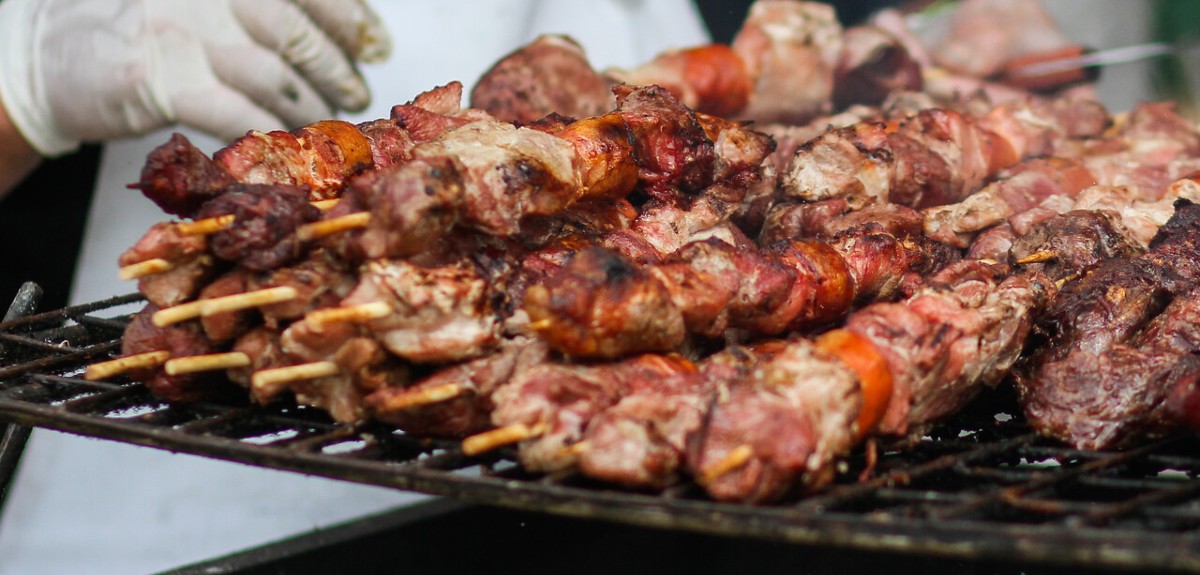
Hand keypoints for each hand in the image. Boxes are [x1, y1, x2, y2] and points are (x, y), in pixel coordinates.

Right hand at [0, 0, 391, 155]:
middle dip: (336, 68)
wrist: (47, 55)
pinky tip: (290, 147)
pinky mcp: (162, 83)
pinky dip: (272, 134)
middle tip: (356, 93)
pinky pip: (238, 114)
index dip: (350, 17)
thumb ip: (260, 9)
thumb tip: (342, 34)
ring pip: (273, 76)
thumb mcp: (202, 1)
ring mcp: (183, 35)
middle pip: (294, 31)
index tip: (376, 45)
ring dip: (311, 106)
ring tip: (327, 123)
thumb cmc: (139, 29)